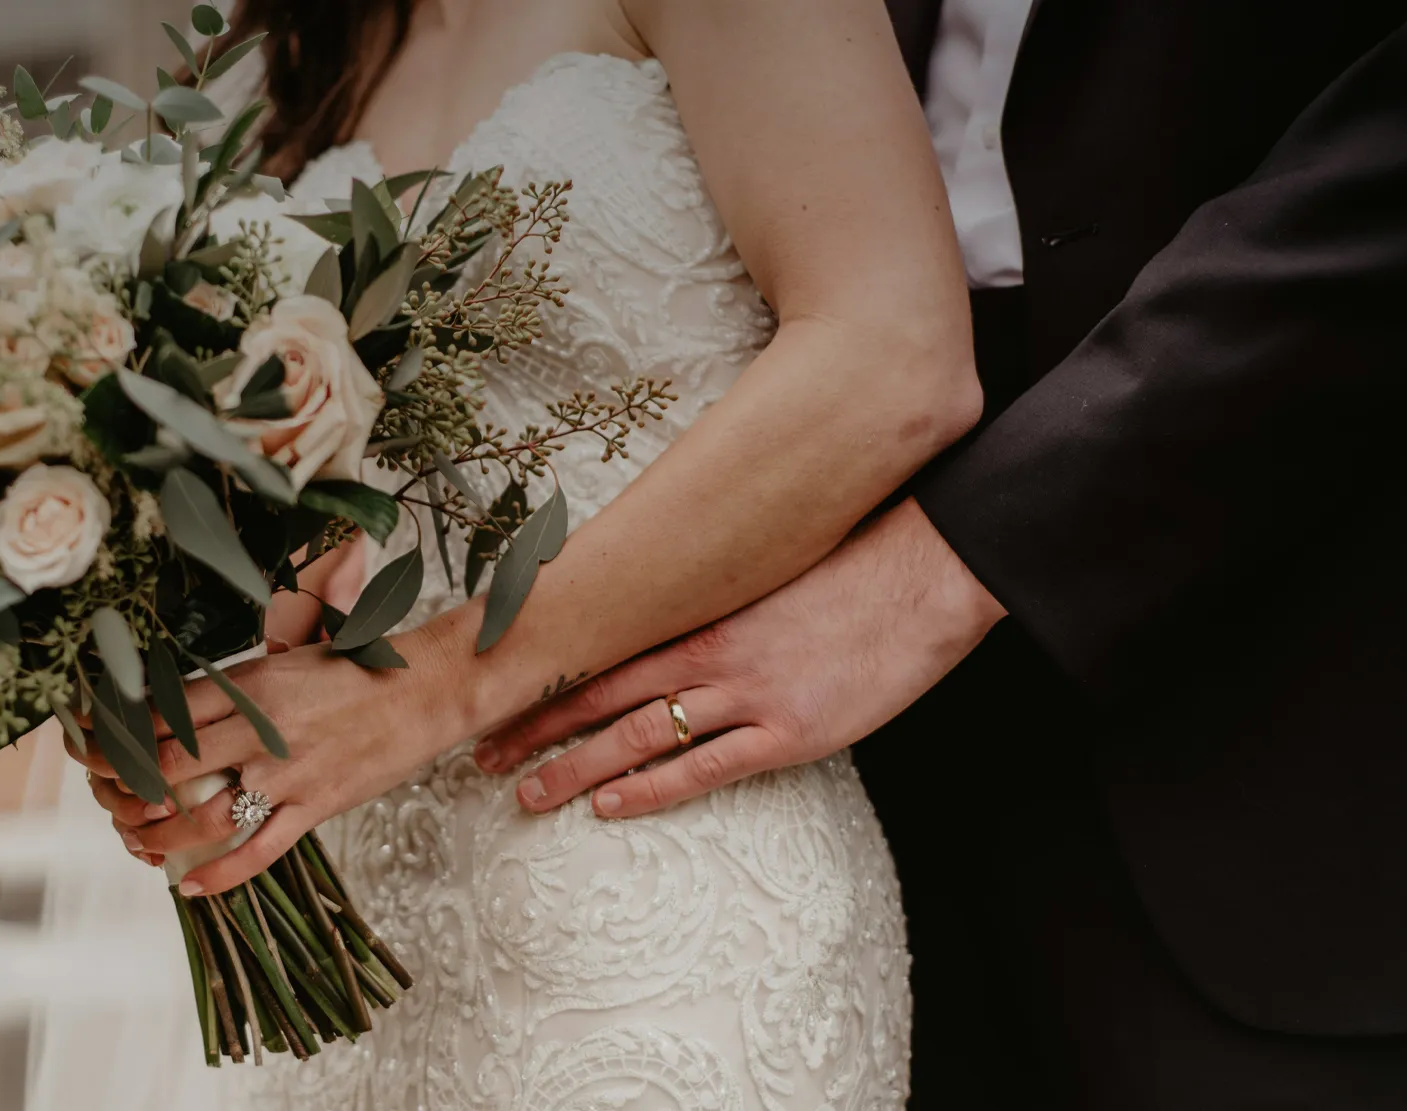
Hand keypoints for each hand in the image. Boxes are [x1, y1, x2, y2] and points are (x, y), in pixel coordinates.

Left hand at [71, 541, 372, 870]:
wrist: (426, 687)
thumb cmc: (357, 668)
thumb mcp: (286, 658)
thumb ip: (234, 685)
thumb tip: (178, 704)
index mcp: (249, 684)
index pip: (161, 714)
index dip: (115, 735)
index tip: (90, 746)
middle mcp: (261, 729)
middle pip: (167, 767)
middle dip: (122, 789)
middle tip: (104, 797)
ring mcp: (289, 774)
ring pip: (203, 819)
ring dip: (158, 838)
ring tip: (137, 843)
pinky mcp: (317, 807)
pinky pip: (259, 852)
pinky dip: (220, 876)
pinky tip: (190, 887)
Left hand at [474, 499, 1006, 818]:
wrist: (925, 574)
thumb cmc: (850, 567)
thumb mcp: (766, 572)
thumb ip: (714, 598)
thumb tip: (666, 609)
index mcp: (701, 609)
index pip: (601, 647)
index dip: (546, 675)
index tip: (496, 692)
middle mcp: (709, 650)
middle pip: (600, 693)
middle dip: (536, 727)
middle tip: (481, 754)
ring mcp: (747, 693)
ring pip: (638, 735)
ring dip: (575, 767)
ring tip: (526, 794)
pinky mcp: (789, 730)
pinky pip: (705, 768)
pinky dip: (650, 790)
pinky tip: (608, 806)